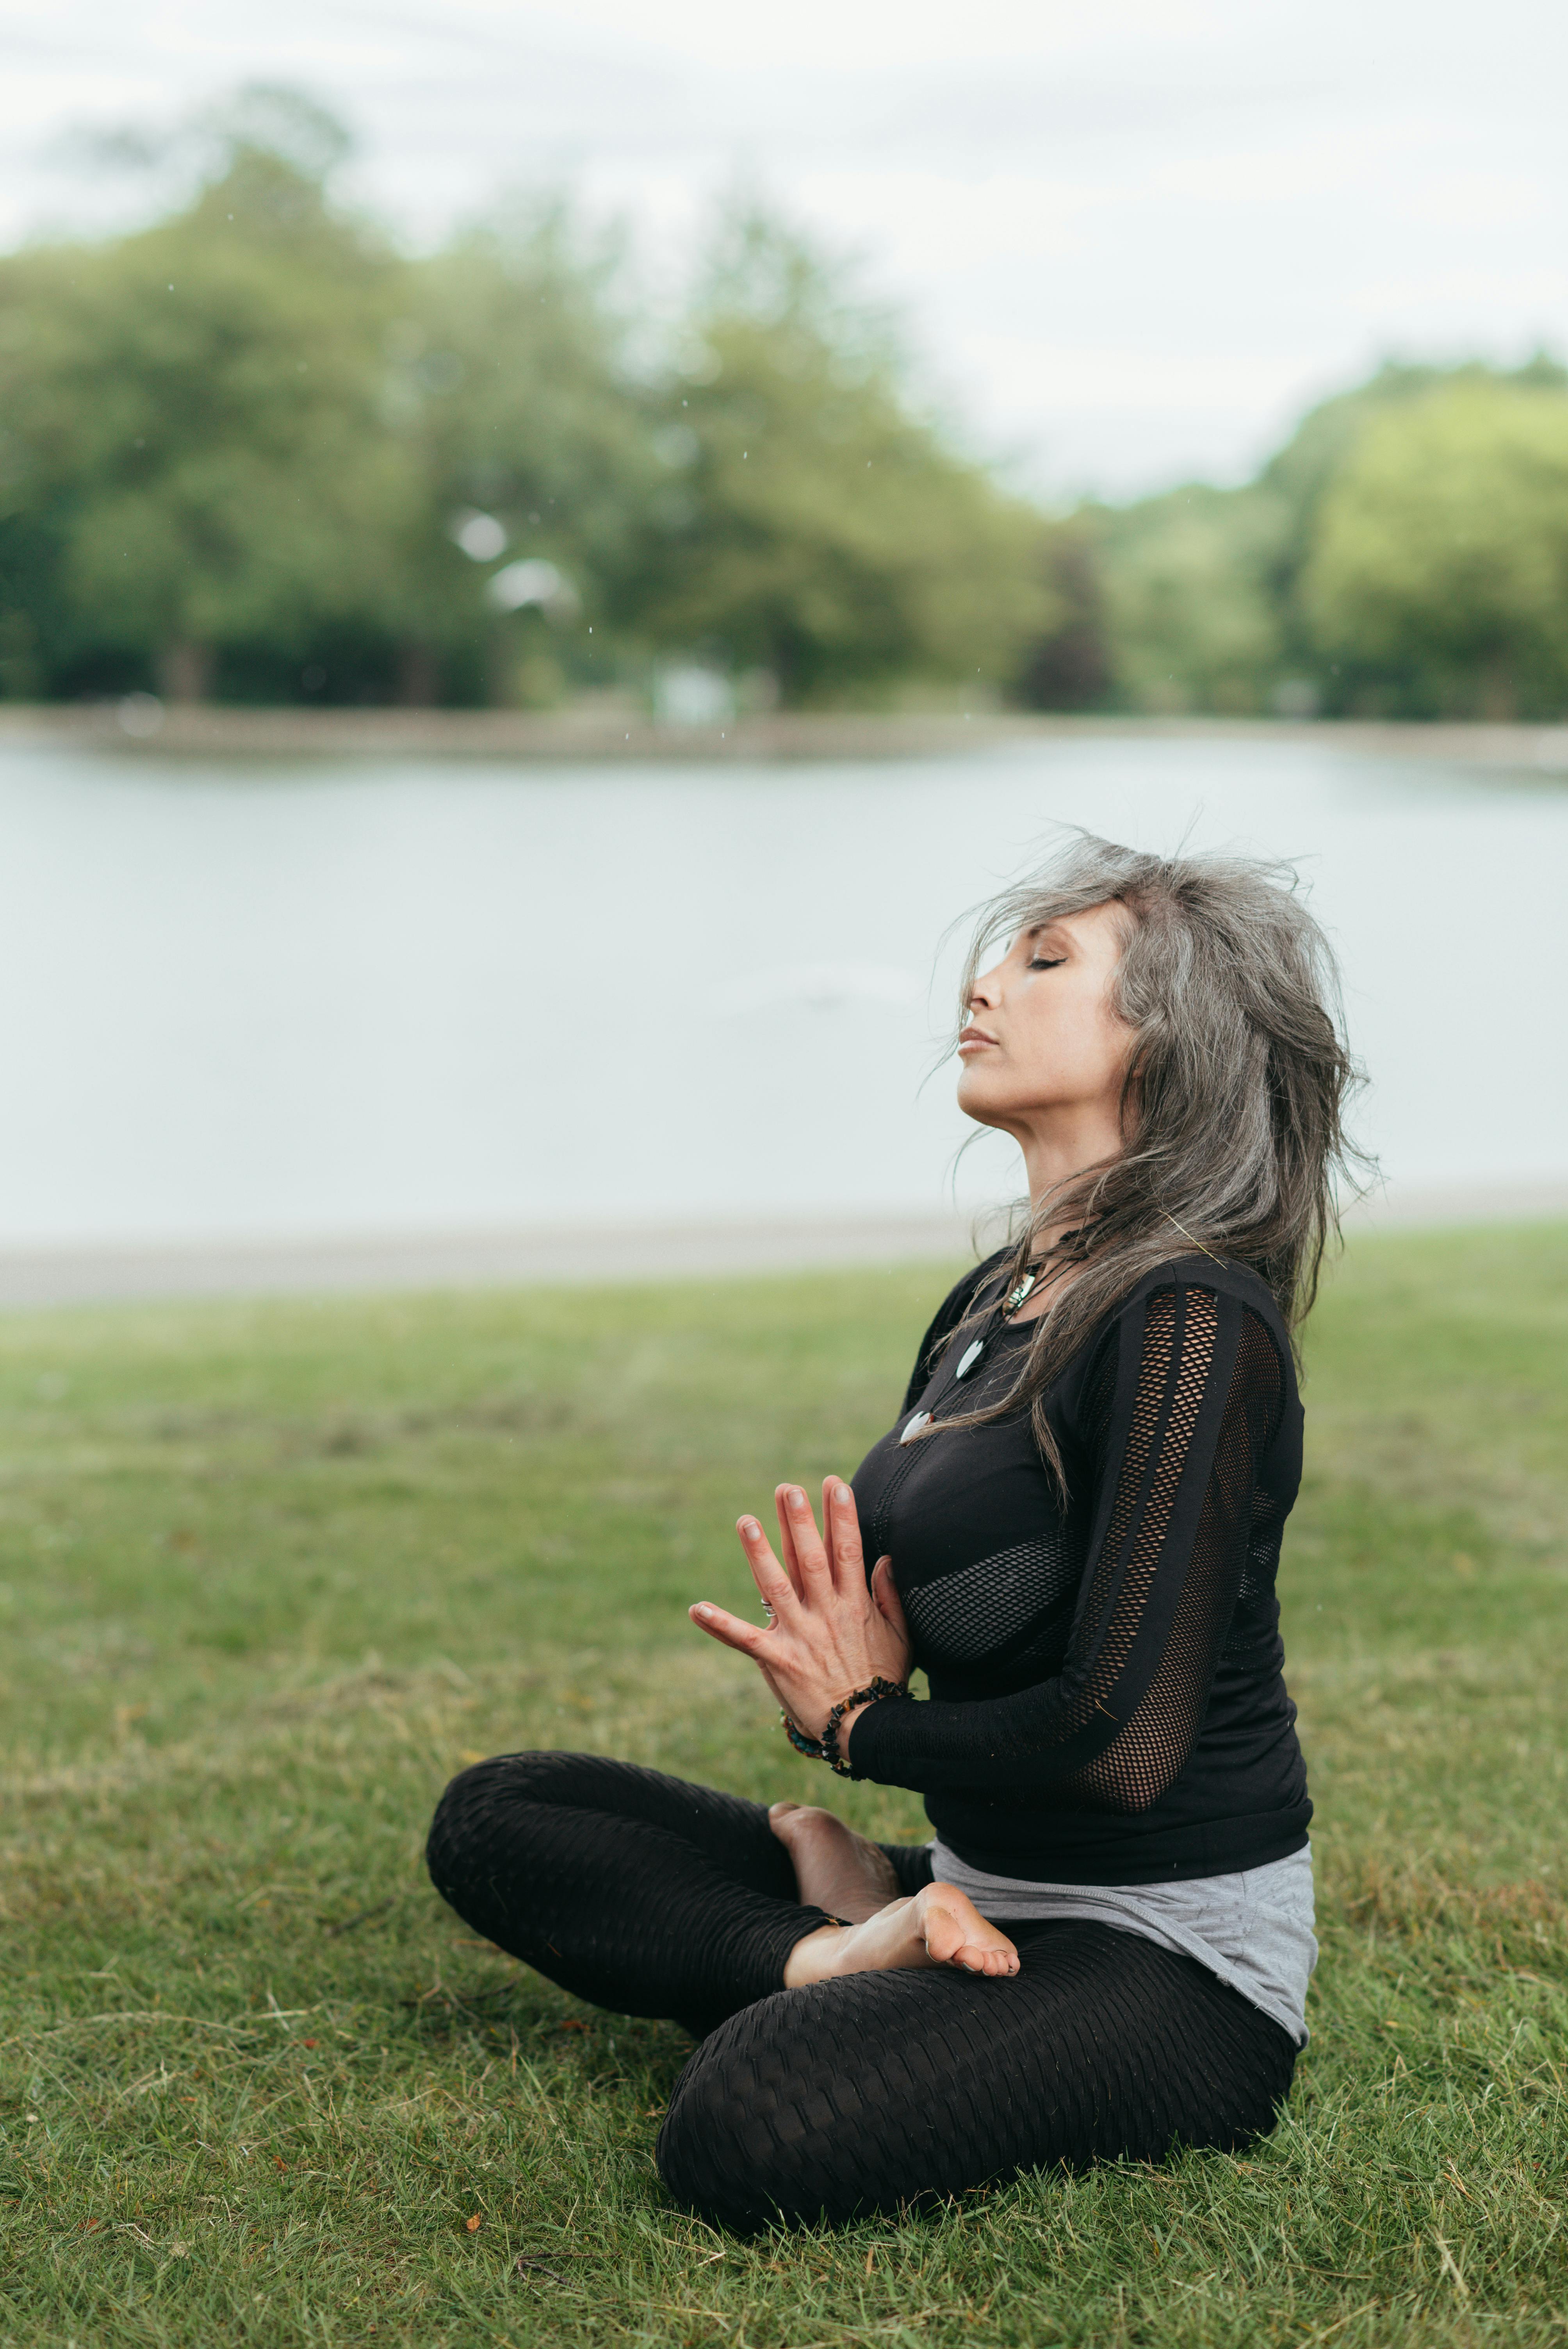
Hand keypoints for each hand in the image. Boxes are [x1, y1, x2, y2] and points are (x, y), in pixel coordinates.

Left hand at [690, 1478, 910, 1744]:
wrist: (865, 1727)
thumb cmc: (882, 1679)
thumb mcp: (899, 1635)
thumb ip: (889, 1595)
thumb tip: (885, 1557)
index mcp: (854, 1605)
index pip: (847, 1551)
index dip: (841, 1516)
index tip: (835, 1484)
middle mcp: (826, 1614)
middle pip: (810, 1560)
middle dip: (799, 1522)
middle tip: (787, 1489)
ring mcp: (800, 1635)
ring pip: (776, 1587)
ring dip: (759, 1554)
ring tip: (746, 1521)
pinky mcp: (778, 1659)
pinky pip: (745, 1639)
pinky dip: (720, 1625)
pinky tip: (697, 1609)